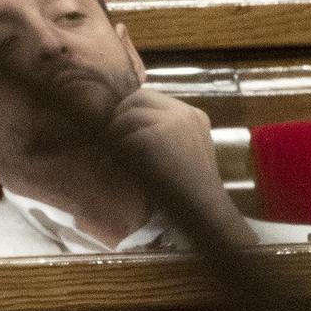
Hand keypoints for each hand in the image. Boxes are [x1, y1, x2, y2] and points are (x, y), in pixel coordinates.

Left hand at [103, 88, 258, 246]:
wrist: (202, 212)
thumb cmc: (190, 195)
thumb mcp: (182, 156)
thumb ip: (163, 137)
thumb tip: (125, 130)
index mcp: (193, 116)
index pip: (154, 99)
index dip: (132, 113)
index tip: (120, 134)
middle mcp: (185, 113)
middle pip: (139, 98)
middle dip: (119, 117)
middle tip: (108, 141)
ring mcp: (172, 121)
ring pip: (127, 115)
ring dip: (113, 135)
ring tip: (109, 157)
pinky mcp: (155, 136)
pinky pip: (123, 136)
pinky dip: (113, 151)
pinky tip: (111, 167)